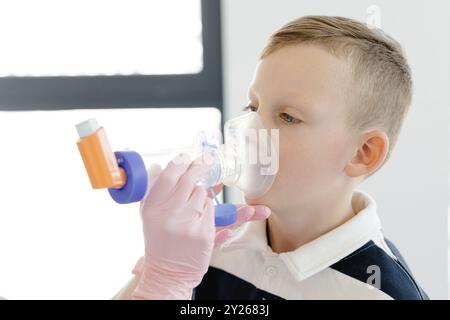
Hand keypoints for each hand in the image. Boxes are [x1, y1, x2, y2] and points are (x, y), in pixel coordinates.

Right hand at [133, 154, 215, 299]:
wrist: (168, 273)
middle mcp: (170, 214)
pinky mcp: (204, 233)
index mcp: (153, 209)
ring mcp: (188, 223)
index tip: (186, 157)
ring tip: (193, 207)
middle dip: (199, 167)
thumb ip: (153, 192)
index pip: (168, 177)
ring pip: (203, 194)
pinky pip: (211, 209)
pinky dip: (207, 210)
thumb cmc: (159, 242)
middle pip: (189, 180)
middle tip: (205, 160)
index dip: (179, 163)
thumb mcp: (149, 217)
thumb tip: (157, 166)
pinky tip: (199, 218)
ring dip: (201, 195)